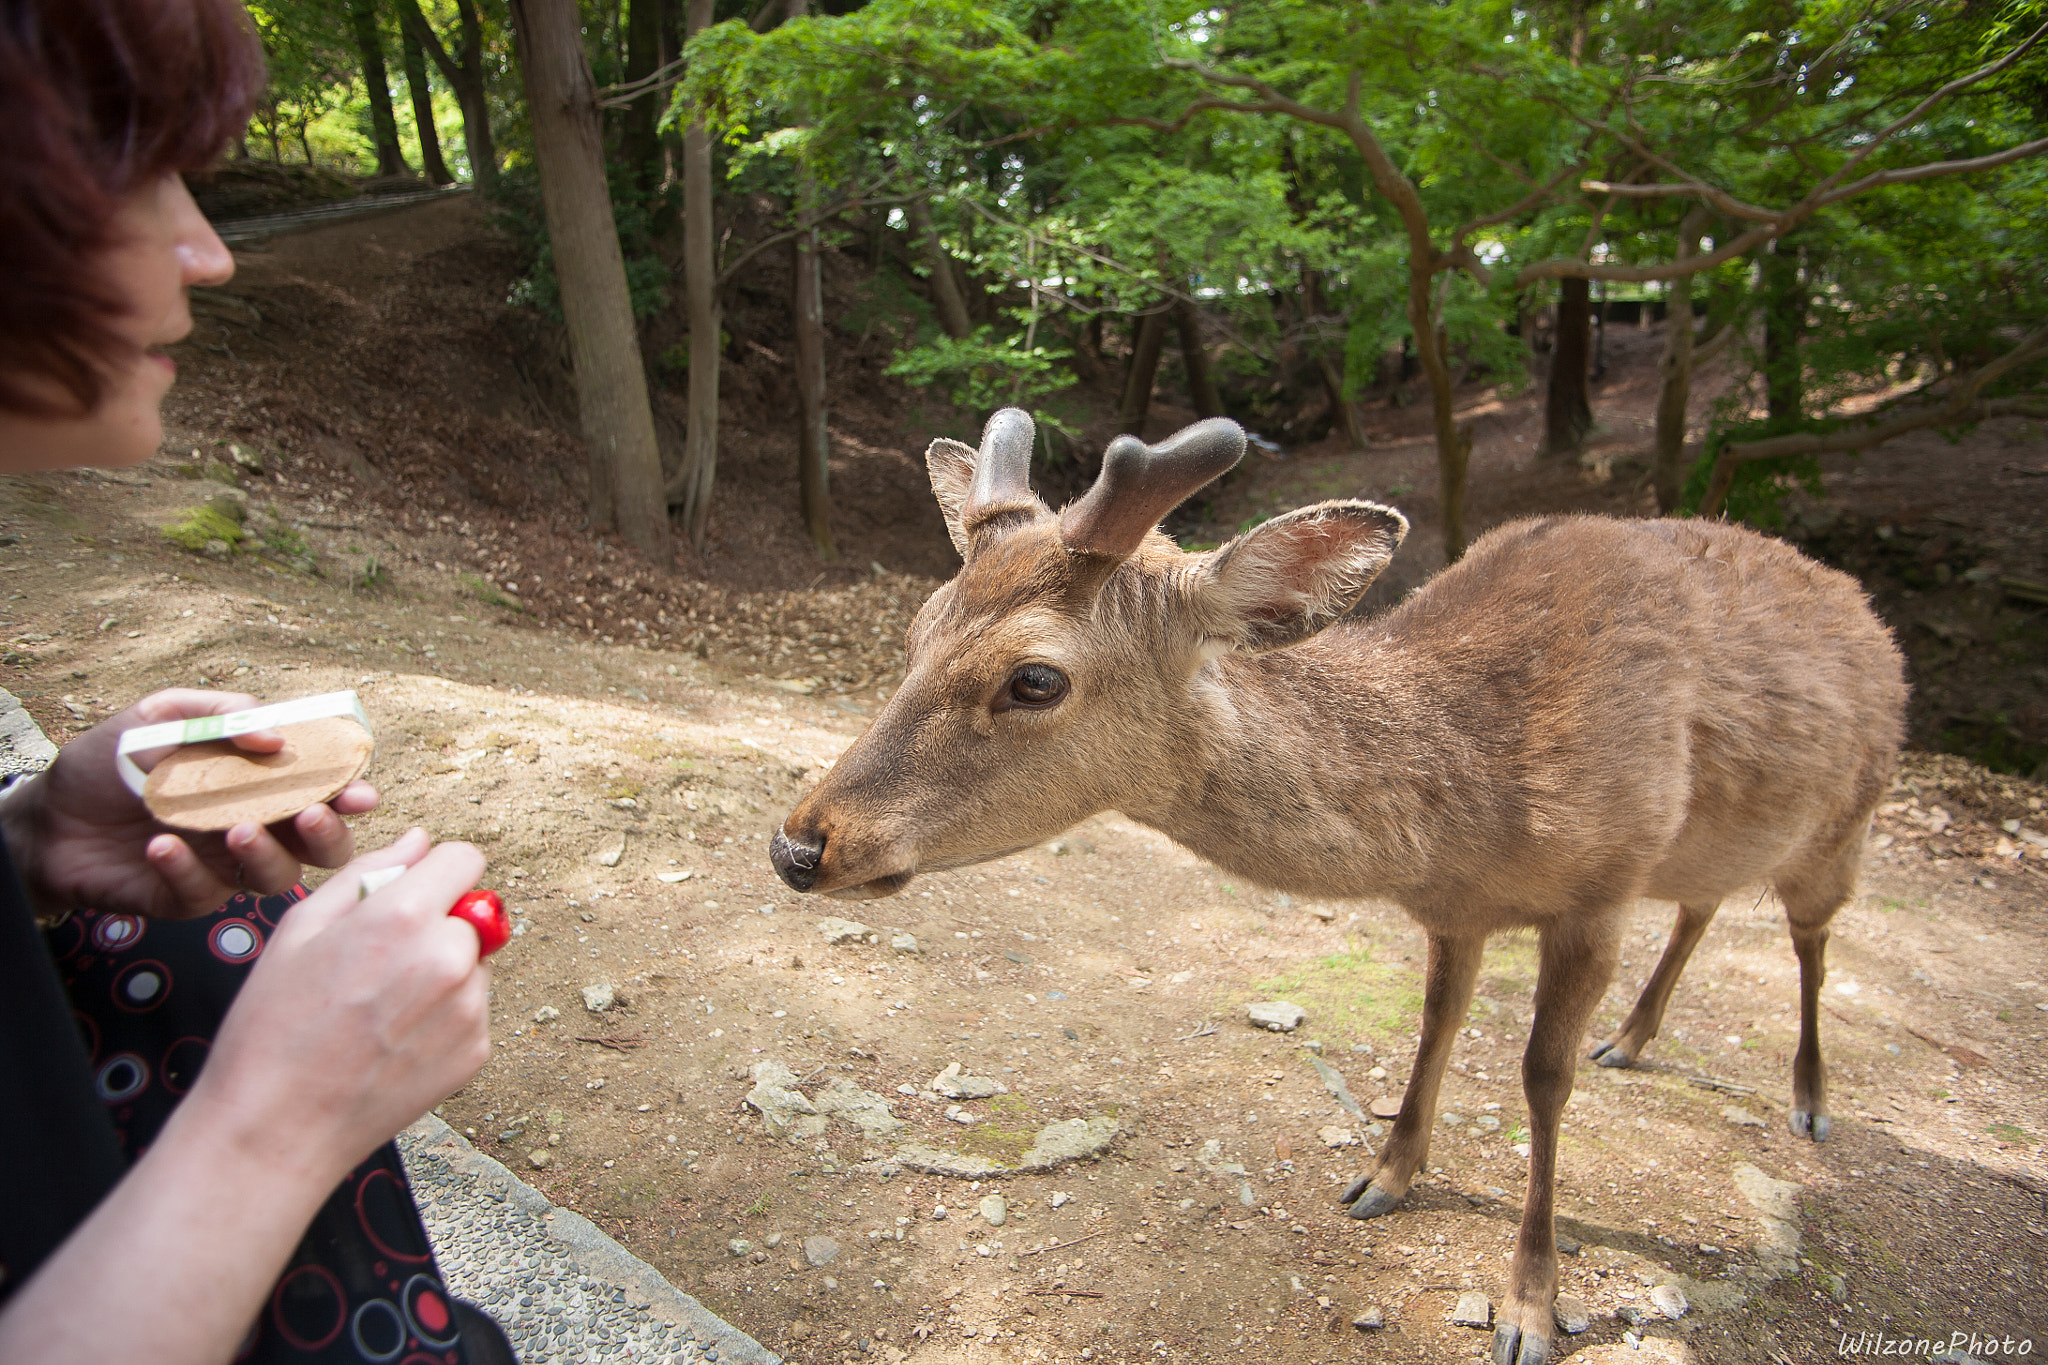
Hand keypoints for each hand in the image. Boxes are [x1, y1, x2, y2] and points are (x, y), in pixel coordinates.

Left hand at [0, 689, 377, 919]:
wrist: (46, 817)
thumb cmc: (109, 762)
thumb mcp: (159, 716)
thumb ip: (220, 716)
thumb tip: (276, 737)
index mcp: (259, 781)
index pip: (321, 788)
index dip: (348, 791)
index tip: (358, 790)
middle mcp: (254, 825)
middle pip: (320, 846)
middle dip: (329, 834)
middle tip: (310, 814)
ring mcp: (222, 865)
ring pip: (276, 877)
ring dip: (266, 854)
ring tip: (235, 830)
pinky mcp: (186, 897)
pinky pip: (205, 893)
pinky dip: (186, 869)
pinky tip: (159, 845)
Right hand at [188, 829, 492, 1183]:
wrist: (276, 1128)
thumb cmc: (274, 1029)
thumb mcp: (300, 929)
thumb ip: (369, 872)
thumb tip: (418, 840)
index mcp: (404, 916)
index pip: (465, 859)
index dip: (436, 872)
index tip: (412, 893)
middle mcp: (449, 958)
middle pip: (470, 913)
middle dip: (435, 926)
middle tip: (376, 965)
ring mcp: (469, 1009)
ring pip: (472, 963)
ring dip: (441, 973)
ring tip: (377, 1010)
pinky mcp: (476, 1052)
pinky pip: (471, 1011)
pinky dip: (442, 1018)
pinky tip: (391, 1041)